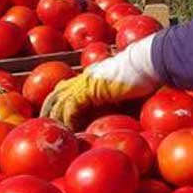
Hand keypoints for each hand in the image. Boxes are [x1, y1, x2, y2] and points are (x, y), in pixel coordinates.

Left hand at [42, 34, 161, 126]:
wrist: (148, 62)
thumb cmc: (145, 75)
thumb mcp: (127, 91)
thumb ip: (119, 101)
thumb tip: (121, 117)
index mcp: (92, 77)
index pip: (68, 89)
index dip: (59, 102)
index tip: (55, 117)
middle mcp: (85, 78)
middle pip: (58, 93)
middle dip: (49, 109)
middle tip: (44, 125)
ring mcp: (86, 82)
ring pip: (60, 99)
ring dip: (55, 116)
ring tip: (51, 130)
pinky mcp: (91, 88)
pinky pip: (73, 105)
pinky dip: (68, 118)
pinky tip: (66, 129)